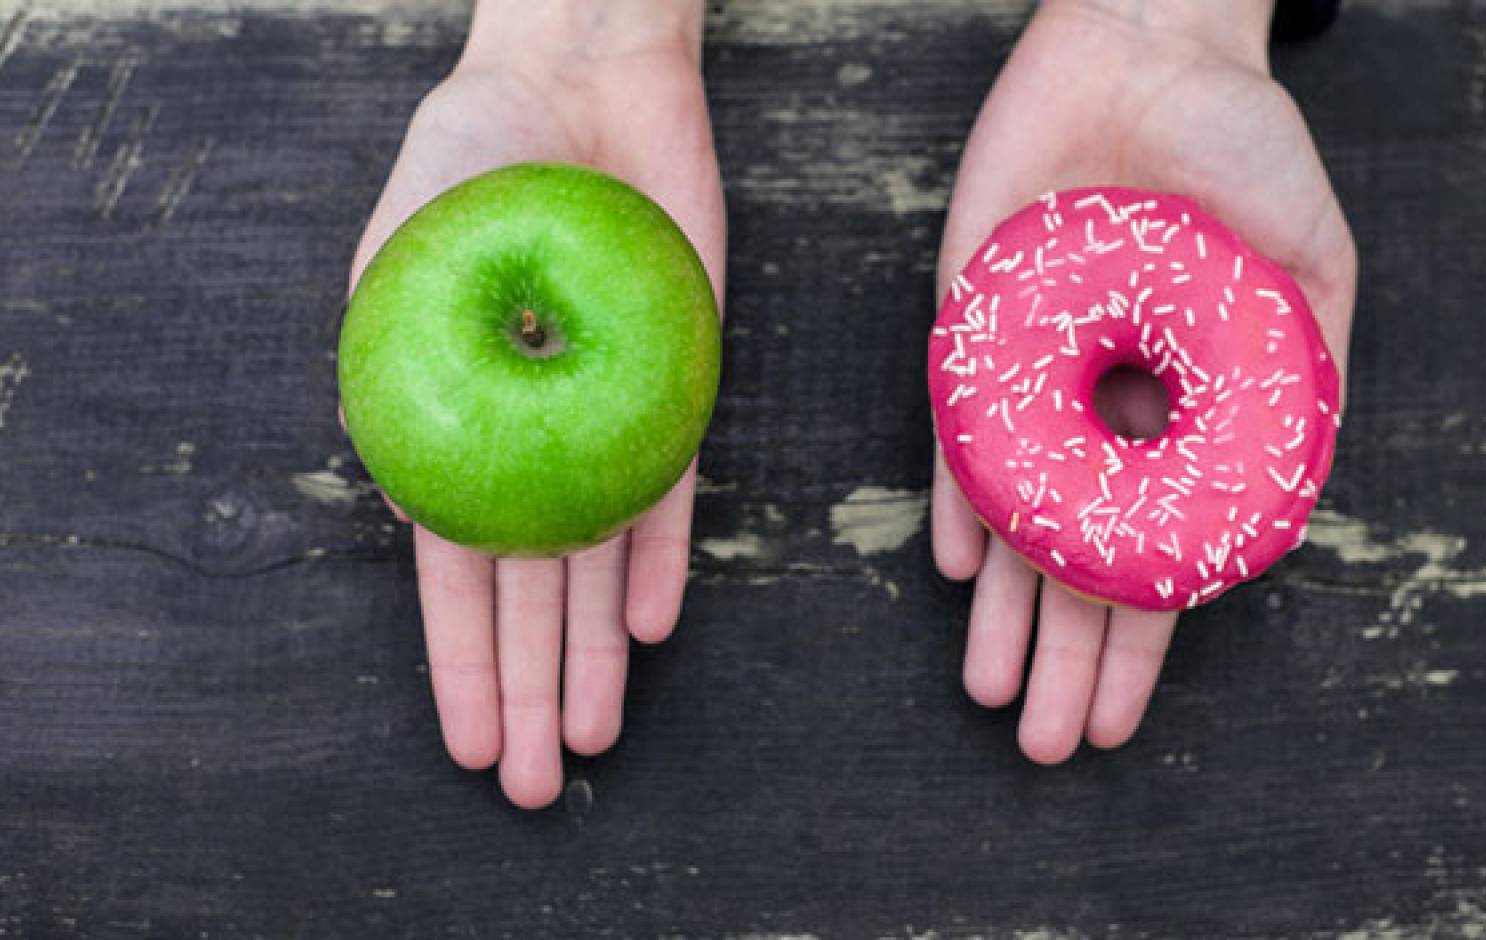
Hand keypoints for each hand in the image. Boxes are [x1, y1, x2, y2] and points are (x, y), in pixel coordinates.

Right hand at [344, 0, 723, 807]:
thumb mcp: (405, 257)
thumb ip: (404, 367)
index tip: (470, 741)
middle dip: (530, 688)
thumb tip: (405, 495)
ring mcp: (607, 417)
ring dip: (593, 652)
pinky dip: (662, 555)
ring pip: (600, 561)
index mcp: (452, 423)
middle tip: (538, 784)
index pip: (453, 569)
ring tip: (593, 736)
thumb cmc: (473, 156)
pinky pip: (671, 486)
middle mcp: (531, 436)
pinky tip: (648, 625)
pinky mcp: (678, 385)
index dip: (461, 661)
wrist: (583, 81)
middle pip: (530, 589)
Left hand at [933, 0, 1355, 763]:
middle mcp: (1102, 412)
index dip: (1139, 642)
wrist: (1149, 48)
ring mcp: (1034, 376)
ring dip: (1004, 609)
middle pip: (1077, 559)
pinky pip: (960, 429)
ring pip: (1014, 515)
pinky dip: (960, 497)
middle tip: (1046, 744)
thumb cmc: (1245, 147)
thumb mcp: (1313, 266)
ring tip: (994, 693)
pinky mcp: (972, 325)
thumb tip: (1287, 496)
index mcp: (1181, 414)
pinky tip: (960, 569)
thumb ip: (1305, 377)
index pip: (1154, 553)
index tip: (1121, 719)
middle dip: (1064, 655)